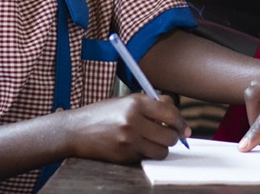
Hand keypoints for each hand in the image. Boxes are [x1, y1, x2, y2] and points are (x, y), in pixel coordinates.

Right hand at [64, 94, 189, 163]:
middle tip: (169, 135)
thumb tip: (177, 113)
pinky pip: (147, 158)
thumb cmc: (103, 114)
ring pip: (161, 150)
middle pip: (170, 135)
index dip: (181, 123)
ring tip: (153, 141)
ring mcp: (128, 140)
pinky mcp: (123, 155)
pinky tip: (138, 146)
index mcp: (136, 103)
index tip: (184, 128)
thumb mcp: (127, 101)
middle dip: (173, 137)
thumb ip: (153, 104)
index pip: (171, 114)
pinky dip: (147, 153)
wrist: (76, 130)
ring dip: (161, 148)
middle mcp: (133, 121)